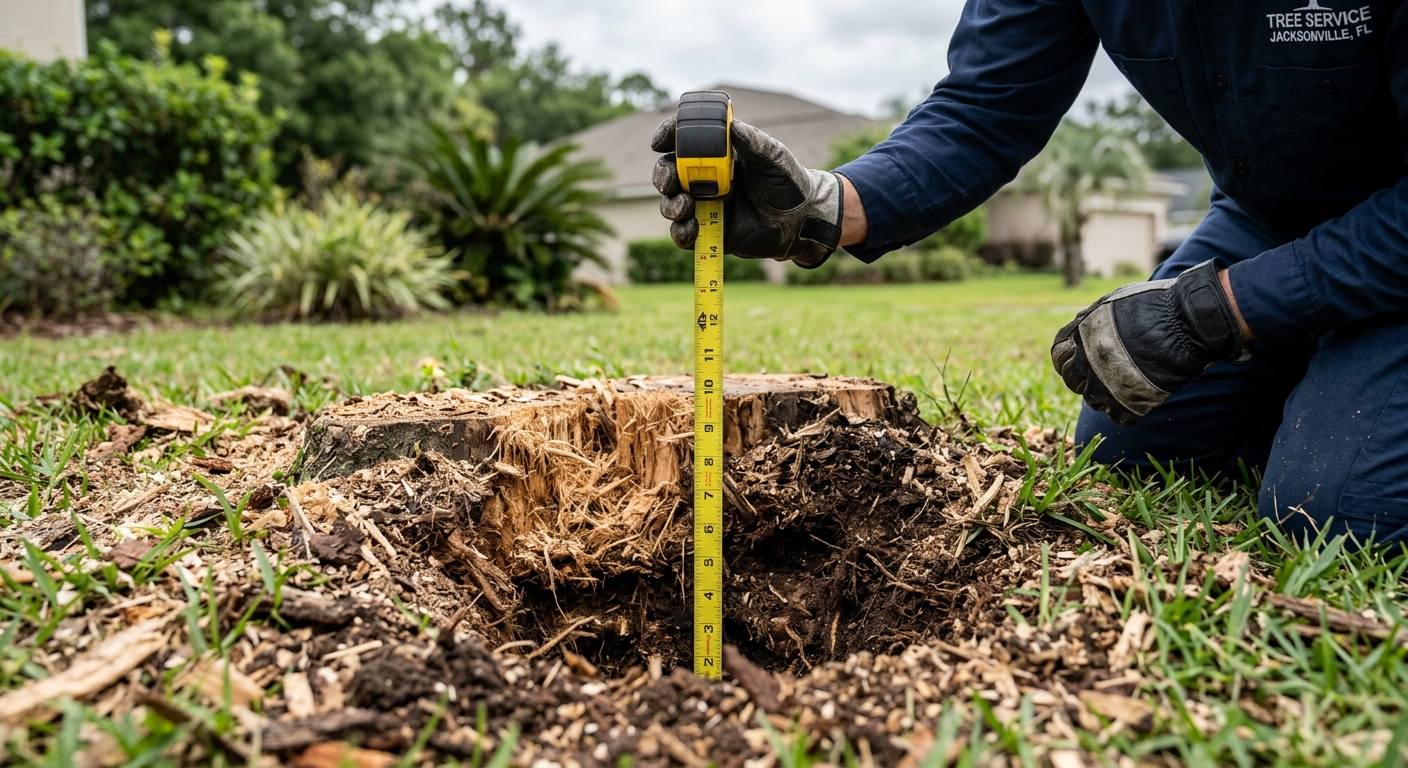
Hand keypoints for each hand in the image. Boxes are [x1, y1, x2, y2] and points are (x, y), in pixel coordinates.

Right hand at [651, 116, 841, 266]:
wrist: (802, 220)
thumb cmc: (789, 184)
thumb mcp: (774, 158)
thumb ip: (754, 143)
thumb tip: (732, 126)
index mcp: (718, 157)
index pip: (684, 142)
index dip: (668, 138)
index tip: (660, 141)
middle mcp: (707, 180)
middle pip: (669, 173)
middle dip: (663, 175)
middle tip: (671, 181)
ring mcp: (706, 206)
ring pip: (671, 203)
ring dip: (670, 204)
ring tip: (685, 206)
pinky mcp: (710, 233)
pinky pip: (683, 234)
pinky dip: (680, 232)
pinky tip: (690, 228)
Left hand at [1051, 260, 1249, 425]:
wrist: (1187, 323)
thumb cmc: (1154, 305)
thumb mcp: (1112, 302)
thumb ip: (1091, 321)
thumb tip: (1081, 331)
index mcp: (1078, 336)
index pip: (1058, 357)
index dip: (1069, 359)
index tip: (1081, 360)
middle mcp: (1084, 363)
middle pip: (1073, 381)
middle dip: (1085, 378)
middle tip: (1107, 373)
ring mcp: (1104, 388)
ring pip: (1093, 401)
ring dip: (1106, 393)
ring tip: (1129, 380)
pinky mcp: (1126, 406)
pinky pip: (1117, 417)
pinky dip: (1127, 409)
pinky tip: (1140, 396)